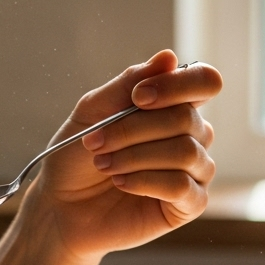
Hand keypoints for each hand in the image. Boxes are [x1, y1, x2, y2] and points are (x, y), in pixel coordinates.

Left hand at [21, 49, 221, 262]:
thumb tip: (169, 58)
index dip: (177, 85)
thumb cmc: (76, 156)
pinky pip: (182, 186)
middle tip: (96, 143)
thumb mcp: (92, 111)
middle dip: (132, 129)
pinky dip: (146, 181)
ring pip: (186, 151)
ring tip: (104, 165)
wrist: (60, 206)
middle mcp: (191, 135)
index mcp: (173, 106)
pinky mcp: (188, 204)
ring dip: (135, 156)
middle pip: (185, 118)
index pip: (204, 82)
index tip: (137, 98)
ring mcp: (194, 171)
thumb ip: (128, 83)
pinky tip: (121, 183)